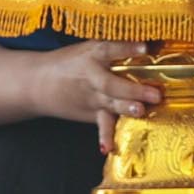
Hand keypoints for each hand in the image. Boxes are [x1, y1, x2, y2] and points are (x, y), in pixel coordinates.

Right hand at [29, 41, 156, 151]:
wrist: (38, 82)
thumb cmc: (70, 62)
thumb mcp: (89, 48)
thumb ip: (115, 48)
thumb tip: (151, 45)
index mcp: (93, 54)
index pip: (110, 49)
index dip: (127, 48)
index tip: (145, 48)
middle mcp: (93, 76)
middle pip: (112, 83)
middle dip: (134, 89)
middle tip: (155, 93)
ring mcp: (92, 97)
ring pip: (110, 103)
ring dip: (126, 108)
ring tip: (140, 111)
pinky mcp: (92, 113)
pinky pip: (100, 124)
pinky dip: (104, 136)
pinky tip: (108, 147)